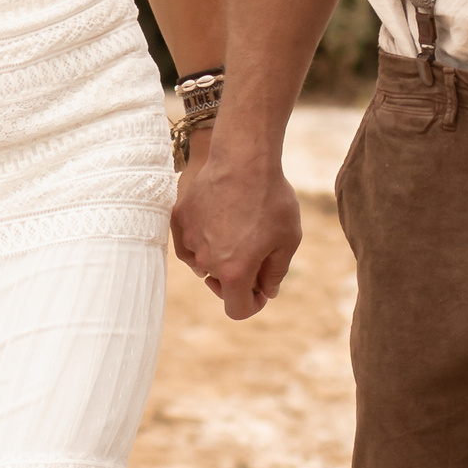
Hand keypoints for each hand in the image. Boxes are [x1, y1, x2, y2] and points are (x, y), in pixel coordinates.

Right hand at [172, 129, 300, 319]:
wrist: (244, 158)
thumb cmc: (271, 198)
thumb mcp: (288, 239)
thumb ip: (275, 272)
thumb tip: (266, 291)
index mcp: (235, 271)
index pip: (237, 310)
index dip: (252, 305)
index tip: (260, 291)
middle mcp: (206, 261)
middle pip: (220, 284)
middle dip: (237, 277)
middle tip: (254, 252)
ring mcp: (189, 239)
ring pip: (203, 262)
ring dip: (219, 254)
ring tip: (238, 226)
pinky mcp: (179, 219)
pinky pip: (189, 240)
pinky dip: (202, 237)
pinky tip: (217, 218)